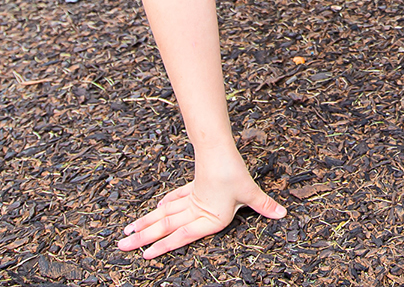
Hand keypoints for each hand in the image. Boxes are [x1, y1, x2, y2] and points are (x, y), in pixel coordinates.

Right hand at [117, 163, 284, 258]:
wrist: (218, 149)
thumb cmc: (233, 172)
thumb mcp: (249, 192)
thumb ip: (264, 205)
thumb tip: (282, 213)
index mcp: (207, 218)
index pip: (181, 236)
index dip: (162, 246)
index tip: (144, 254)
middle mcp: (195, 211)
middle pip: (164, 227)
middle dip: (143, 237)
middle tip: (121, 245)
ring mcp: (190, 199)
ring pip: (163, 215)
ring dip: (145, 224)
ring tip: (127, 232)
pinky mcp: (192, 188)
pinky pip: (174, 200)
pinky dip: (164, 206)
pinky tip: (155, 210)